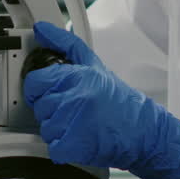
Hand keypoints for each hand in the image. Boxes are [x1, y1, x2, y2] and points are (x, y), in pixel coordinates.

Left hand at [23, 21, 179, 178]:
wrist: (144, 133)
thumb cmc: (120, 101)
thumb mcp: (94, 65)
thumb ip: (65, 45)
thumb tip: (41, 29)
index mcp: (77, 76)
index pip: (34, 81)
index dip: (39, 89)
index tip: (52, 93)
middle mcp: (75, 97)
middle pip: (39, 106)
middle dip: (53, 111)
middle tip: (74, 111)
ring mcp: (74, 122)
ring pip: (45, 128)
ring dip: (58, 131)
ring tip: (80, 125)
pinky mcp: (75, 145)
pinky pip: (53, 147)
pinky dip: (63, 148)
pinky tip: (79, 140)